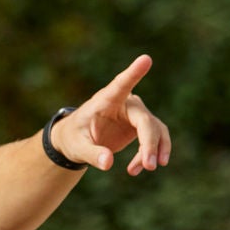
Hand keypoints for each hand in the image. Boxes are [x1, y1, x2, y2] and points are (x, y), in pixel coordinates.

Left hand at [52, 55, 172, 175]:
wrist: (77, 140)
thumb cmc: (73, 137)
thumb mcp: (76, 147)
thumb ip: (91, 154)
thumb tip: (107, 163)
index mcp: (106, 100)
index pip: (121, 85)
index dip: (134, 73)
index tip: (146, 59)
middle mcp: (126, 103)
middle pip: (145, 121)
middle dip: (149, 144)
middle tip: (150, 166)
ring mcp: (136, 113)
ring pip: (155, 130)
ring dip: (154, 151)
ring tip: (142, 170)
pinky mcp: (142, 125)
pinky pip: (155, 139)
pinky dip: (149, 155)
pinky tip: (135, 169)